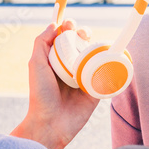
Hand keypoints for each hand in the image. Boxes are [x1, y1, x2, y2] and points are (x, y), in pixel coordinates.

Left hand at [12, 21, 99, 148]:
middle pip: (82, 44)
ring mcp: (84, 78)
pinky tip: (112, 54)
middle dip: (84, 34)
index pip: (65, 39)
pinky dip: (110, 63)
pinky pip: (106, 74)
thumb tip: (55, 24)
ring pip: (95, 56)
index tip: (71, 25)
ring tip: (94, 44)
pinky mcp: (96, 90)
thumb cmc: (40, 94)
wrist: (51, 123)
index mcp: (56, 61)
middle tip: (83, 34)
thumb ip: (42, 42)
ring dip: (97, 45)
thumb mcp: (36, 64)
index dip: (69, 28)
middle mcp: (70, 68)